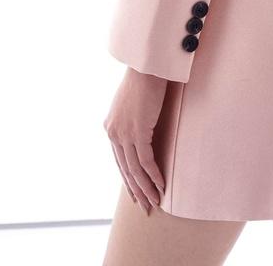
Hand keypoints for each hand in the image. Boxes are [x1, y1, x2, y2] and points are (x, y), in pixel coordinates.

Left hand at [104, 66, 168, 213]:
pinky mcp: (138, 132)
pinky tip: (162, 185)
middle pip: (125, 169)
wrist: (148, 64)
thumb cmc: (145, 79)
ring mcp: (124, 133)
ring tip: (156, 201)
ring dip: (147, 188)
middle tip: (146, 207)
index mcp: (110, 127)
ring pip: (135, 170)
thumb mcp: (134, 104)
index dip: (128, 180)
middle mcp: (113, 133)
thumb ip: (135, 120)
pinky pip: (146, 161)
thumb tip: (144, 129)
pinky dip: (154, 175)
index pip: (119, 161)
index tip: (136, 195)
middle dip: (136, 190)